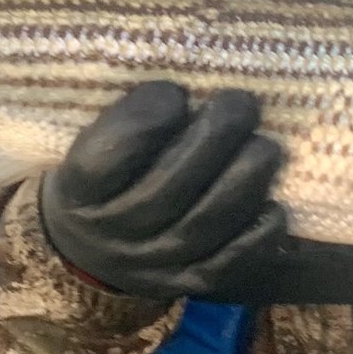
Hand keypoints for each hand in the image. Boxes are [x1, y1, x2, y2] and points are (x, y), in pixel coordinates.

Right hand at [40, 81, 288, 300]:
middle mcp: (110, 235)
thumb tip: (192, 69)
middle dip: (213, 141)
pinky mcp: (185, 285)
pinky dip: (255, 238)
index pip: (104, 161)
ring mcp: (149, 266)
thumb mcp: (93, 140)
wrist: (87, 248)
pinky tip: (274, 207)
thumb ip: (129, 113)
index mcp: (78, 190)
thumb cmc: (103, 173)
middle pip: (164, 192)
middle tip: (242, 103)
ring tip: (266, 147)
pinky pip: (225, 267)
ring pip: (200, 229)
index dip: (143, 121)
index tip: (175, 90)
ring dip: (242, 182)